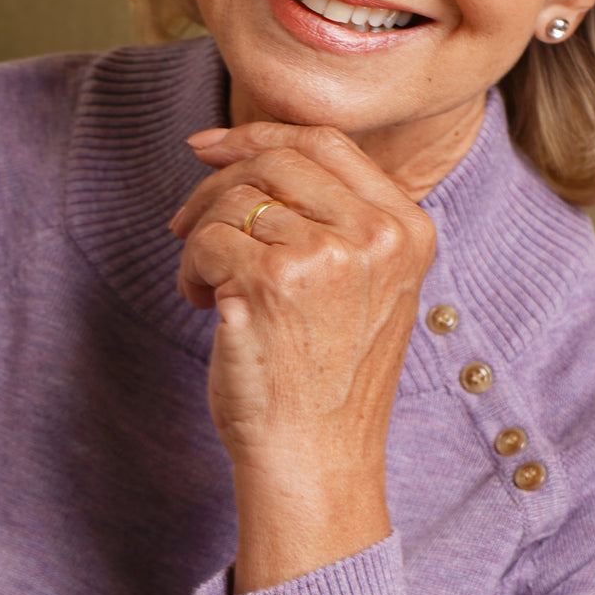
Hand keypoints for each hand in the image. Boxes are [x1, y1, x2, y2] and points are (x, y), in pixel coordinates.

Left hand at [170, 121, 434, 591]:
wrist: (317, 460)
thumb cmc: (328, 380)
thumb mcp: (367, 287)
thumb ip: (338, 219)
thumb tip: (250, 149)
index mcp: (407, 230)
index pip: (328, 143)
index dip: (261, 134)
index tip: (212, 146)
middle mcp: (374, 236)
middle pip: (276, 160)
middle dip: (218, 182)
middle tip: (187, 222)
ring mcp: (324, 257)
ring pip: (233, 201)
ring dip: (202, 239)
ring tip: (210, 287)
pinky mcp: (270, 283)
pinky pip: (206, 240)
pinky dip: (190, 270)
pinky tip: (203, 306)